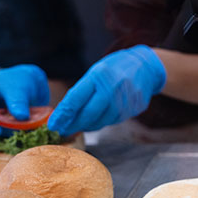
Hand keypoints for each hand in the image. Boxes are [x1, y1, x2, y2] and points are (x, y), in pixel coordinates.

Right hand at [0, 65, 49, 136]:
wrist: (32, 85)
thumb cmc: (20, 79)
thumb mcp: (19, 86)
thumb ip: (18, 100)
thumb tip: (21, 117)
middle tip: (15, 134)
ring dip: (7, 136)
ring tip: (24, 131)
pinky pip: (2, 137)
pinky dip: (13, 138)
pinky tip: (25, 135)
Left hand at [49, 45, 165, 135]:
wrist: (145, 68)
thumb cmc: (114, 69)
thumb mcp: (96, 71)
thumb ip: (83, 90)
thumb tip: (65, 112)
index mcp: (99, 75)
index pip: (76, 99)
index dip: (63, 114)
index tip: (53, 124)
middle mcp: (112, 88)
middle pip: (88, 114)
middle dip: (73, 124)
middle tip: (62, 130)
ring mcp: (125, 101)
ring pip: (100, 121)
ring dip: (86, 126)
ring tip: (76, 126)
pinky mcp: (133, 110)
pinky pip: (112, 121)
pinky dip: (100, 122)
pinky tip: (93, 121)